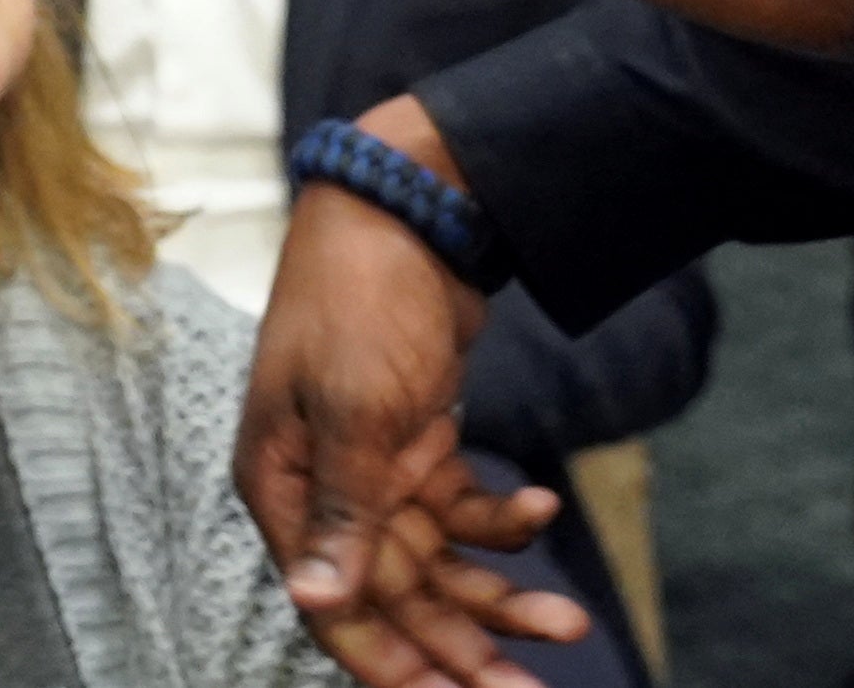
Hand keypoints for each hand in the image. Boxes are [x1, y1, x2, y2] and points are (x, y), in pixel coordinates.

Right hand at [243, 104, 588, 681]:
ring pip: (435, 560)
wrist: (404, 209)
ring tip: (568, 620)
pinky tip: (539, 508)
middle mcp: (324, 487)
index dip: (391, 663)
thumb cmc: (359, 301)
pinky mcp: (413, 441)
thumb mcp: (353, 409)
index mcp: (286, 485)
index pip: (332, 604)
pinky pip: (459, 508)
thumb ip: (343, 512)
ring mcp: (371, 465)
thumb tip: (314, 601)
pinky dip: (502, 518)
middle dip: (463, 645)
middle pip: (394, 594)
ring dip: (498, 593)